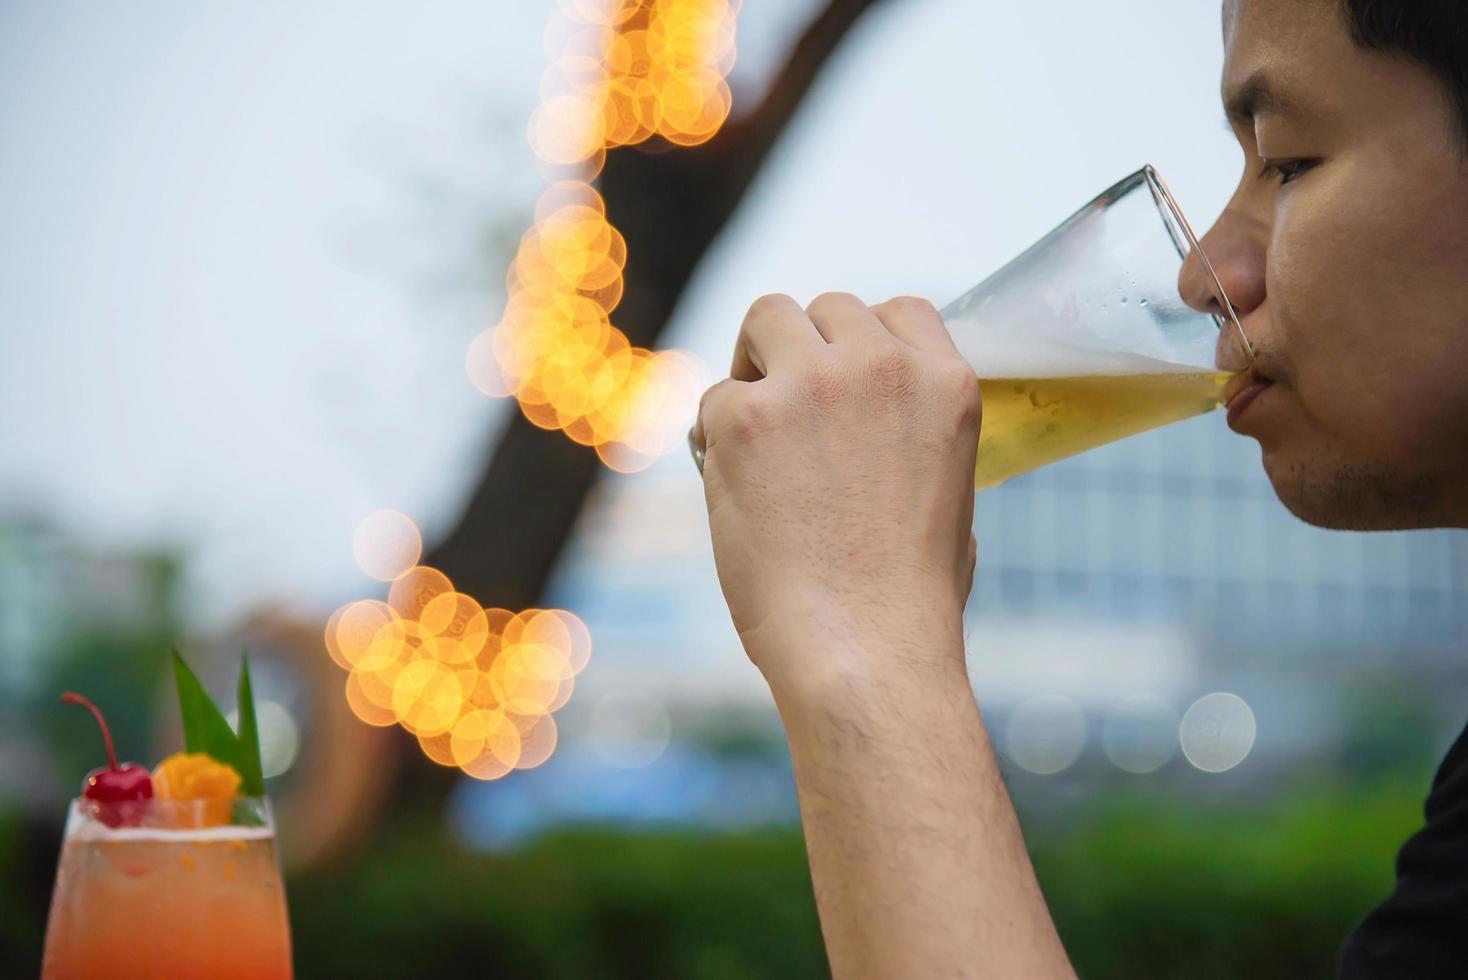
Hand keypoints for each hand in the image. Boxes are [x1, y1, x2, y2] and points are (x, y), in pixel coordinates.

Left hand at [694, 292, 981, 700]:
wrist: (865, 649)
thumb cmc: (909, 599)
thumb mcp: (950, 494)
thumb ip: (915, 435)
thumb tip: (874, 431)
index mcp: (945, 383)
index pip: (900, 312)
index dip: (862, 341)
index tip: (841, 375)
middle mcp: (882, 366)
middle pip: (828, 308)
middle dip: (804, 349)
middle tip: (786, 406)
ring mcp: (812, 384)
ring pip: (767, 317)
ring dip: (755, 361)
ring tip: (750, 420)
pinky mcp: (746, 416)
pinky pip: (715, 396)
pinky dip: (715, 435)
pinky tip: (730, 481)